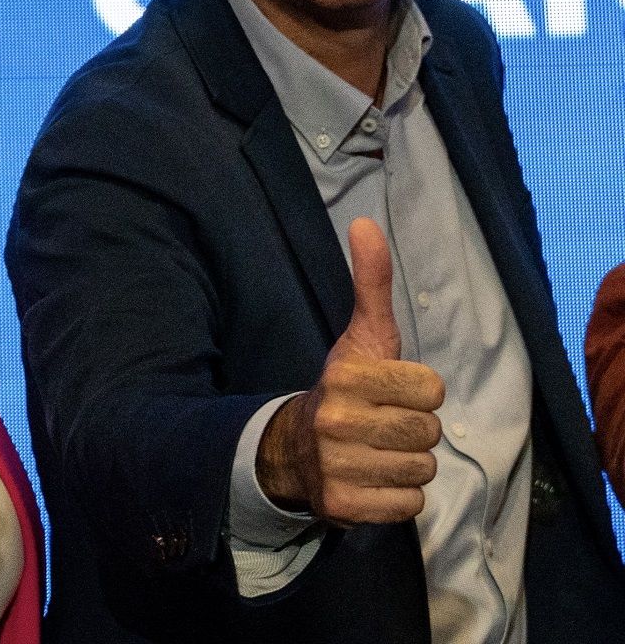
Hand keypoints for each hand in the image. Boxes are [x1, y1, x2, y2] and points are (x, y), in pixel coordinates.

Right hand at [256, 217, 444, 525]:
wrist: (296, 448)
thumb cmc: (346, 389)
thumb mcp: (362, 336)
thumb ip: (372, 283)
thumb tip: (364, 222)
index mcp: (347, 376)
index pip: (432, 388)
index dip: (419, 391)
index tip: (391, 392)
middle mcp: (337, 420)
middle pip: (429, 433)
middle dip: (416, 431)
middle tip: (384, 426)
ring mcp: (337, 465)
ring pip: (423, 470)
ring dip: (408, 465)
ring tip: (378, 452)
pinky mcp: (342, 505)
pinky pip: (410, 506)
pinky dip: (399, 498)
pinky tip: (374, 480)